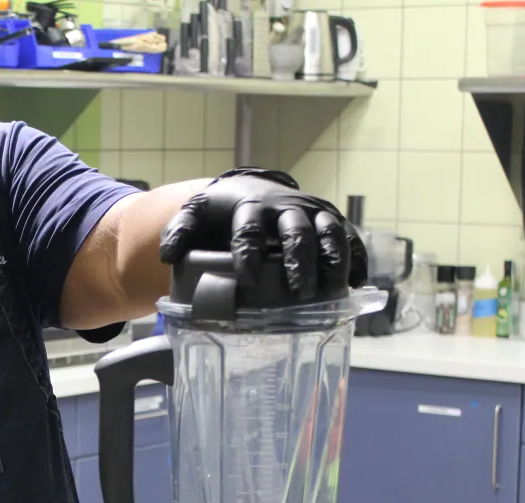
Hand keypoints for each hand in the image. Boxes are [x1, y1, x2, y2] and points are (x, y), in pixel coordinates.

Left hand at [159, 168, 368, 297]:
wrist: (250, 190)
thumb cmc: (220, 213)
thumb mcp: (195, 216)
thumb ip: (178, 232)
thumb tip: (167, 255)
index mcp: (248, 205)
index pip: (248, 227)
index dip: (248, 251)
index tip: (247, 278)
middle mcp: (283, 205)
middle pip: (295, 230)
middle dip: (299, 260)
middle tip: (299, 291)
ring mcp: (310, 211)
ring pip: (328, 232)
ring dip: (332, 260)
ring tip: (333, 291)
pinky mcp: (328, 220)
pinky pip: (348, 236)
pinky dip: (355, 257)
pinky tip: (357, 283)